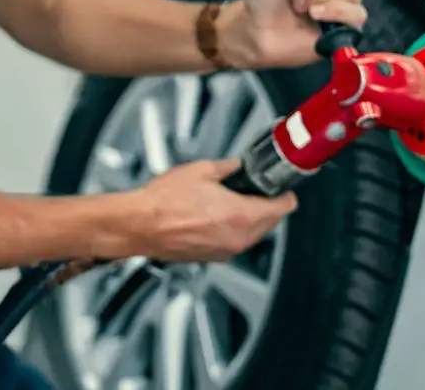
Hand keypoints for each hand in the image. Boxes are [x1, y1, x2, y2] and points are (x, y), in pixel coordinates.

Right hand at [125, 159, 297, 261]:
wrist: (139, 225)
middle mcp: (237, 238)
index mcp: (241, 214)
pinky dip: (231, 231)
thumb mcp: (202, 170)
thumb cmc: (164, 202)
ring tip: (231, 202)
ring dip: (249, 220)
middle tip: (257, 191)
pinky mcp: (211, 258)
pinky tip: (214, 217)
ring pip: (251, 235)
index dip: (285, 196)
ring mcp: (224, 251)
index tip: (284, 190)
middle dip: (266, 207)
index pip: (282, 209)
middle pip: (269, 224)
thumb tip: (235, 167)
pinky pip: (232, 243)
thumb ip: (228, 168)